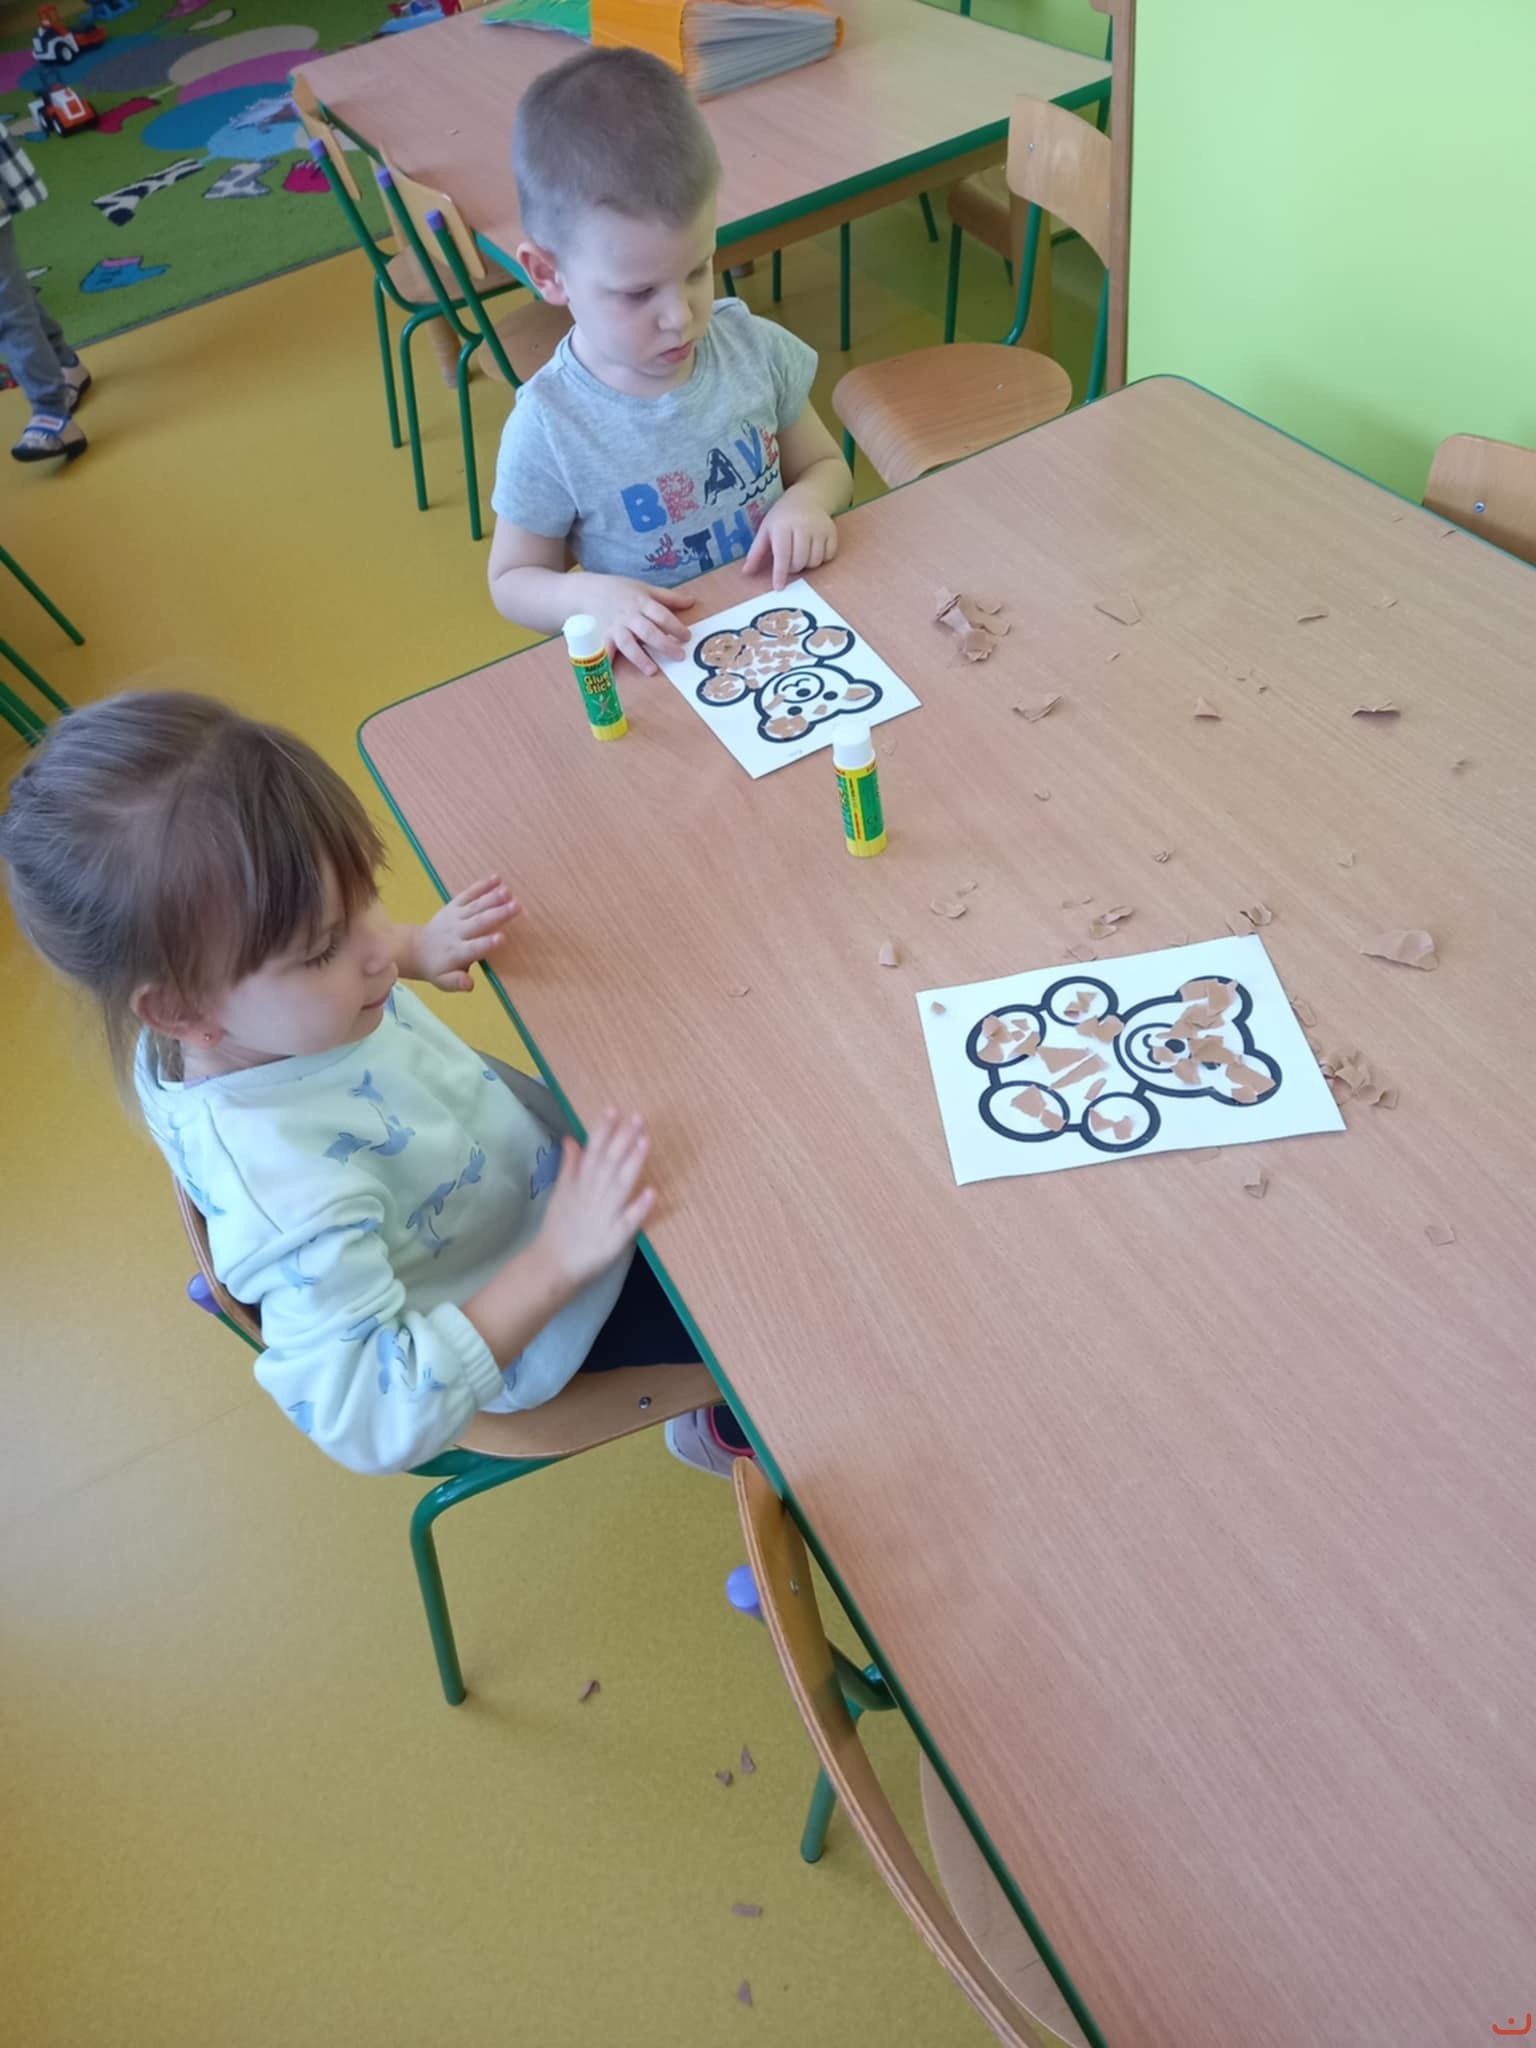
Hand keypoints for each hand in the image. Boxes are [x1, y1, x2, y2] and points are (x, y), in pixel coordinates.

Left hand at [416, 875, 519, 992]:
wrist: (417, 949)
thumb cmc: (438, 968)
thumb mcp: (443, 982)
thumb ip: (456, 982)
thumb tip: (469, 984)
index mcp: (457, 952)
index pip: (473, 948)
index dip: (487, 943)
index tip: (501, 938)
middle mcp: (456, 932)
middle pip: (478, 922)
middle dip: (497, 914)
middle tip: (516, 907)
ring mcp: (455, 916)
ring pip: (475, 906)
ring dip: (492, 898)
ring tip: (508, 892)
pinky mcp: (454, 905)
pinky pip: (468, 894)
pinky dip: (482, 886)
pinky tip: (497, 878)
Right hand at [536, 1110, 654, 1289]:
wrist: (552, 1265)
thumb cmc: (560, 1228)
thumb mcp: (561, 1193)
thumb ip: (569, 1166)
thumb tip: (572, 1138)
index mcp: (579, 1184)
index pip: (592, 1151)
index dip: (602, 1129)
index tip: (614, 1108)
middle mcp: (592, 1195)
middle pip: (608, 1163)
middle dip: (622, 1139)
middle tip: (637, 1117)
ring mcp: (604, 1216)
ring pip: (620, 1186)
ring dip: (632, 1164)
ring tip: (645, 1142)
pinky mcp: (614, 1238)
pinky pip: (628, 1221)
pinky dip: (639, 1208)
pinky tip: (652, 1193)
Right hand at [582, 574, 695, 676]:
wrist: (587, 592)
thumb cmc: (621, 591)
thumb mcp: (645, 589)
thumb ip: (669, 597)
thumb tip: (692, 601)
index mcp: (642, 603)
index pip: (661, 615)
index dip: (675, 626)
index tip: (687, 638)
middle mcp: (629, 616)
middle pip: (648, 631)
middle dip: (664, 644)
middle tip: (679, 656)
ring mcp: (615, 628)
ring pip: (628, 644)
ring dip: (640, 657)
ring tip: (652, 670)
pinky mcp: (602, 638)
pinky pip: (604, 652)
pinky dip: (607, 664)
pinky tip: (612, 676)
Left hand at [744, 491, 838, 588]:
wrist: (807, 498)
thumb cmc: (782, 517)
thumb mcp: (766, 530)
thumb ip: (756, 552)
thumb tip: (746, 572)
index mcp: (783, 526)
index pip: (782, 554)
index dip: (780, 573)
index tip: (779, 586)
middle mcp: (803, 526)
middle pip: (800, 561)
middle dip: (793, 568)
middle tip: (789, 561)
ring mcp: (820, 528)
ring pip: (815, 561)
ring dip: (807, 565)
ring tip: (801, 554)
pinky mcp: (832, 531)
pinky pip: (828, 556)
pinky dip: (821, 559)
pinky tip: (814, 550)